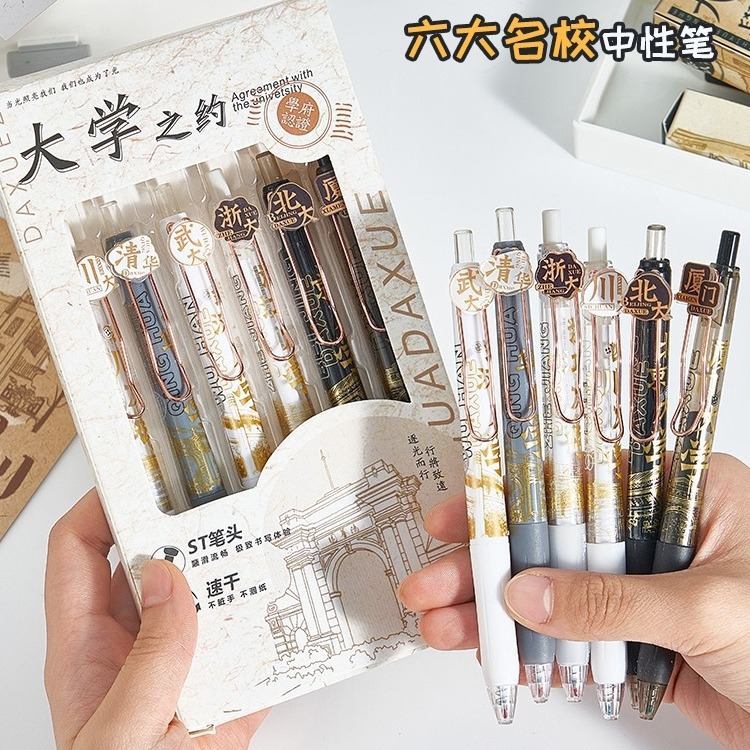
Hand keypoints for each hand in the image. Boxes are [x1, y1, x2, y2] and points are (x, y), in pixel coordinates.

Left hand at [45, 489, 267, 748]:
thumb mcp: (119, 737)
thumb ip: (144, 662)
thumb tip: (167, 582)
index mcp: (88, 645)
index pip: (82, 551)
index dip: (103, 503)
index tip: (142, 472)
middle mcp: (136, 641)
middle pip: (154, 556)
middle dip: (186, 520)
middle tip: (224, 488)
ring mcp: (184, 658)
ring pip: (208, 588)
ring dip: (237, 563)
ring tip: (271, 530)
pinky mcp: (227, 683)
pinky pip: (252, 633)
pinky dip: (275, 615)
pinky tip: (298, 598)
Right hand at [399, 454, 749, 748]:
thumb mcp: (707, 605)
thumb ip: (611, 600)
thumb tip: (527, 592)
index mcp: (681, 490)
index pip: (579, 475)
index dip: (511, 489)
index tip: (460, 507)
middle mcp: (653, 529)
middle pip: (550, 534)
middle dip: (485, 560)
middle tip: (431, 578)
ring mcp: (639, 583)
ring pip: (549, 587)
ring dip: (492, 608)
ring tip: (440, 623)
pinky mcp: (634, 634)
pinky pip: (568, 633)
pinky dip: (527, 645)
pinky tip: (489, 650)